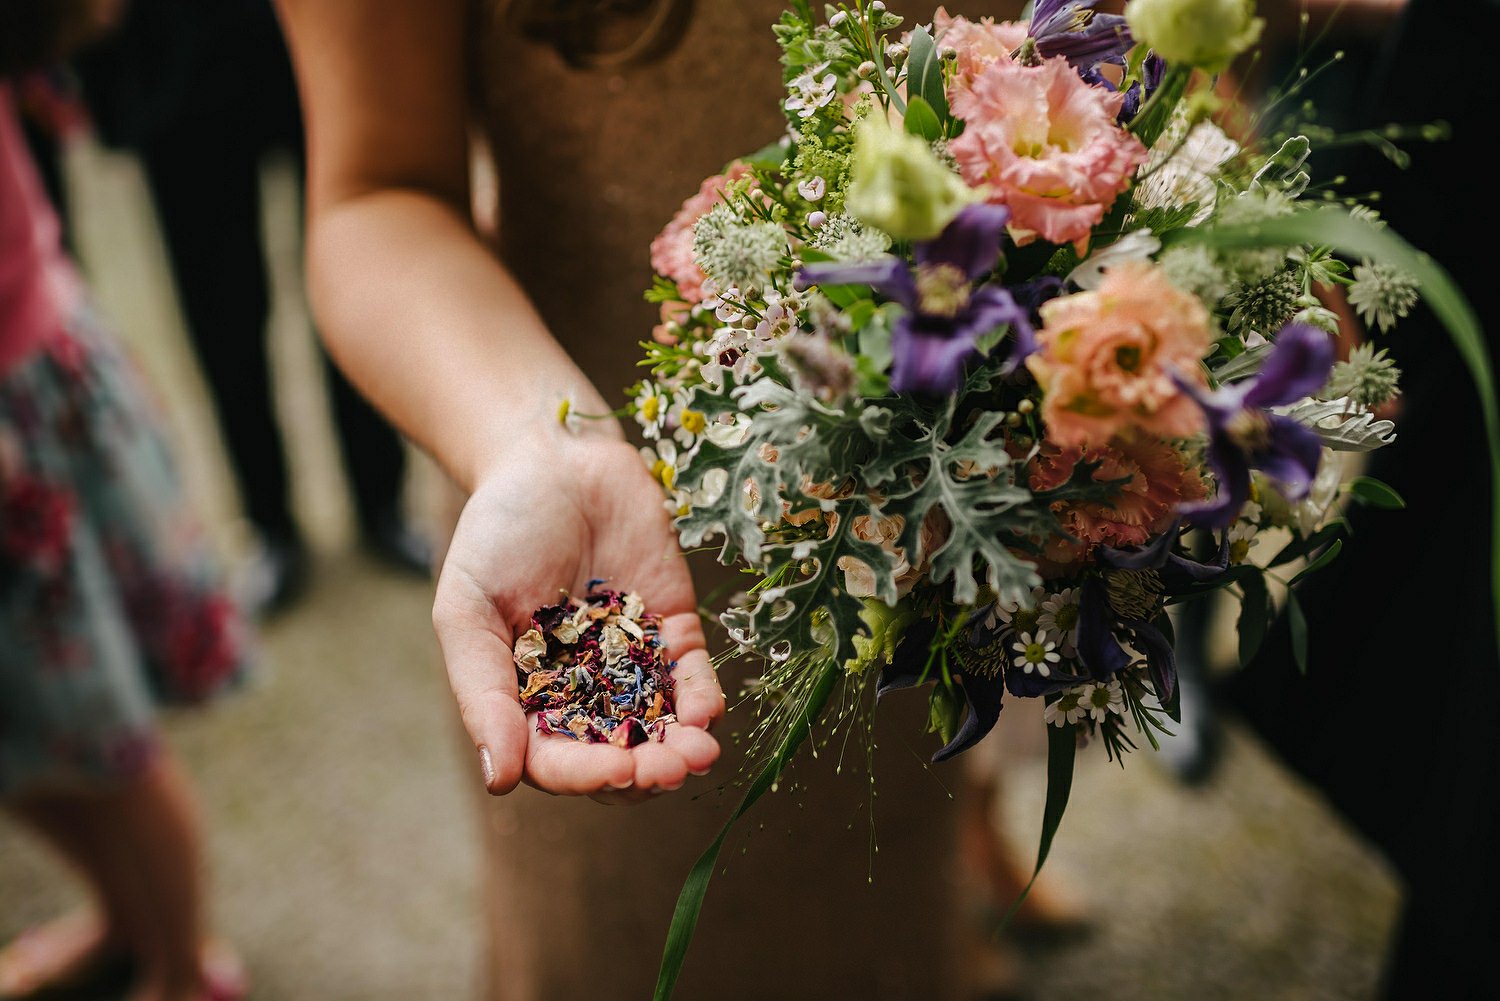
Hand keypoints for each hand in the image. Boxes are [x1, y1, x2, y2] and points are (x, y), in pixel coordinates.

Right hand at [433, 436, 722, 802]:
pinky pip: (691, 675)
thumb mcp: (467, 612)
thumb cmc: (495, 533)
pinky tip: (707, 713)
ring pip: (661, 726)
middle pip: (618, 754)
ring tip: (698, 755)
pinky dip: (702, 698)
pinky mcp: (673, 627)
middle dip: (645, 771)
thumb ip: (483, 695)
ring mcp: (632, 662)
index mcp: (527, 699)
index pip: (558, 759)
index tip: (616, 773)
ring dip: (682, 748)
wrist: (552, 460)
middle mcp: (582, 691)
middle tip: (668, 770)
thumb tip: (498, 781)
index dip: (588, 774)